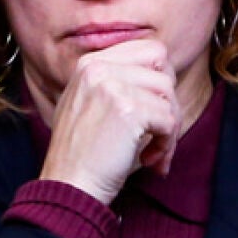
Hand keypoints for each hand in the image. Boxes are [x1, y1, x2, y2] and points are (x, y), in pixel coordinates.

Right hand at [39, 38, 180, 205]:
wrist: (68, 187)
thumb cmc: (83, 154)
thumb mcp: (89, 103)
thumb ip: (118, 82)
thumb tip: (163, 73)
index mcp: (90, 64)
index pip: (150, 50)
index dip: (161, 80)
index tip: (154, 109)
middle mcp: (98, 68)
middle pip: (164, 67)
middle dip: (169, 101)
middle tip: (160, 131)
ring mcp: (112, 86)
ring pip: (169, 95)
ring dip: (170, 128)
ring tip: (153, 152)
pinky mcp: (128, 109)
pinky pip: (169, 120)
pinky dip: (166, 144)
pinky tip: (149, 160)